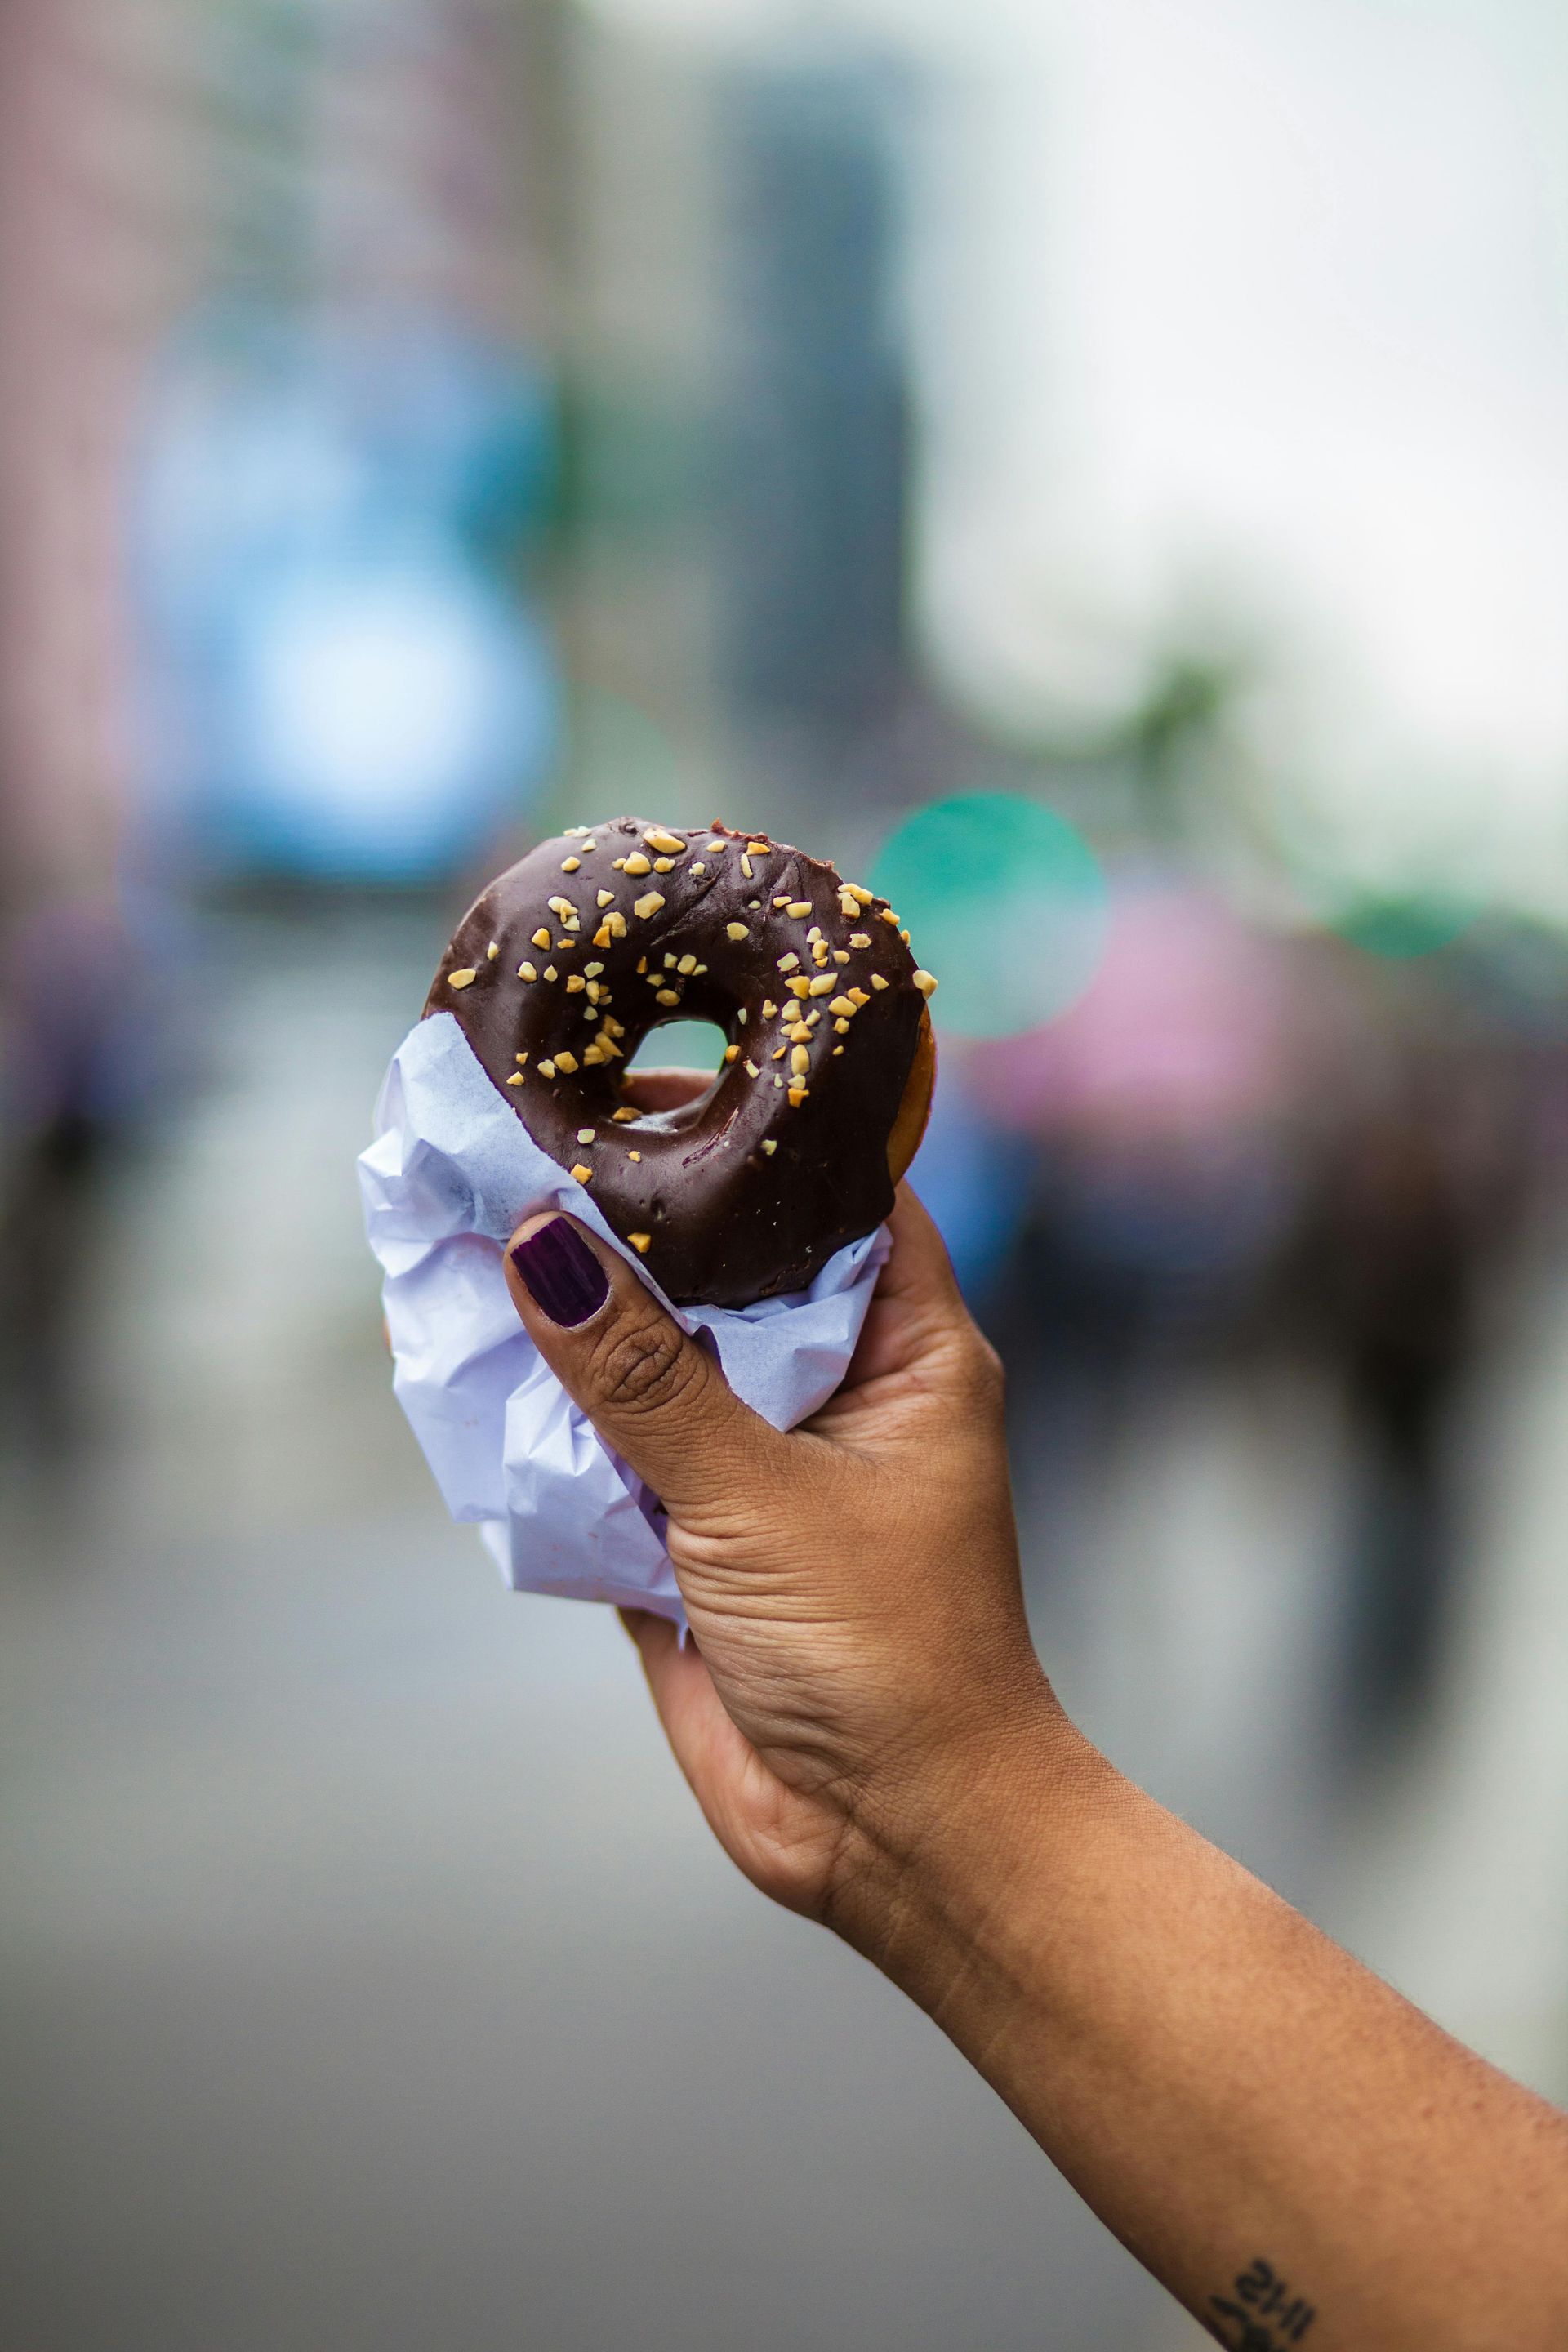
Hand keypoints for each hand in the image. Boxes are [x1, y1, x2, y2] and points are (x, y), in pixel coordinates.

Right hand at [502, 1069, 1065, 1945]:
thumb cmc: (886, 1656)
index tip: (643, 1072)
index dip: (747, 1125)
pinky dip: (554, 1420)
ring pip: (655, 1359)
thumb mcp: (759, 1495)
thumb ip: (644, 1374)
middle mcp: (835, 1388)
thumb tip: (541, 1243)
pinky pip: (613, 1452)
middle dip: (627, 1221)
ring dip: (576, 1321)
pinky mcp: (694, 1537)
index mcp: (907, 1347)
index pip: (832, 1193)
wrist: (895, 1842)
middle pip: (723, 1269)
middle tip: (519, 1146)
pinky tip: (475, 1364)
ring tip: (472, 1233)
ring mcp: (760, 1462)